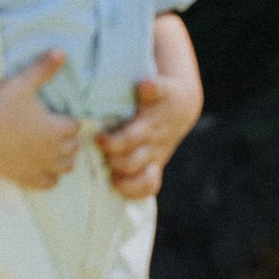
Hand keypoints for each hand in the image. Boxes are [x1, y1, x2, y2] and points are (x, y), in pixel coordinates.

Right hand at [0, 50, 83, 188]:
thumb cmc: (0, 104)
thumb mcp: (23, 83)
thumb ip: (44, 69)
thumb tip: (61, 50)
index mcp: (56, 127)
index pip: (75, 126)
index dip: (67, 121)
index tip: (57, 118)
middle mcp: (53, 149)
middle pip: (73, 147)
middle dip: (67, 140)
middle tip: (53, 133)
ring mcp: (40, 165)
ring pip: (66, 166)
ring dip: (63, 159)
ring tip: (51, 150)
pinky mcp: (26, 176)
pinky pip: (49, 184)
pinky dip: (50, 178)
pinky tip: (41, 168)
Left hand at [97, 73, 200, 198]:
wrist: (181, 107)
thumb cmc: (162, 96)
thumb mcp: (161, 88)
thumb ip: (154, 87)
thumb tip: (145, 85)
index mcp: (149, 127)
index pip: (130, 140)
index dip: (113, 143)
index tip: (97, 139)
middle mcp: (152, 146)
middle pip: (131, 162)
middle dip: (113, 161)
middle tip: (100, 154)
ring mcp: (154, 159)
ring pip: (143, 180)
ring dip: (124, 181)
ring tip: (111, 176)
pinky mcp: (155, 167)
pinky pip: (149, 187)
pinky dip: (135, 192)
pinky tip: (119, 186)